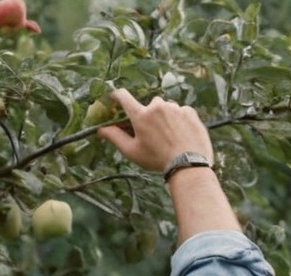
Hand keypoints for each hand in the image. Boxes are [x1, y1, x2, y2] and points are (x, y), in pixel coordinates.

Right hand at [96, 89, 213, 172]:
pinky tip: (179, 135)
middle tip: (151, 134)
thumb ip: (115, 137)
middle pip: (148, 106)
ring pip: (165, 108)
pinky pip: (179, 111)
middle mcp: (157, 106)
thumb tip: (100, 129)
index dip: (117, 95)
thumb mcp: (132, 151)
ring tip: (168, 137)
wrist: (188, 163)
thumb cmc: (157, 159)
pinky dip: (177, 120)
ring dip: (163, 118)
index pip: (124, 97)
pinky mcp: (189, 111)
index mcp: (141, 115)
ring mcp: (175, 107)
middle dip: (147, 116)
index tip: (114, 97)